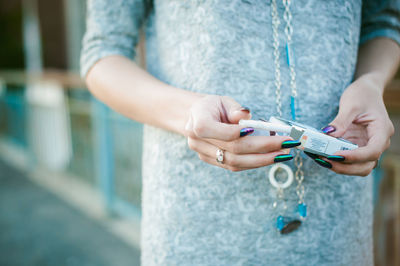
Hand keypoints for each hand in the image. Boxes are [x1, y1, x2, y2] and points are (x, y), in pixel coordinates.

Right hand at [184, 95, 299, 171]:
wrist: (195, 118)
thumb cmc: (212, 107)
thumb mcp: (223, 101)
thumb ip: (234, 108)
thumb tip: (247, 115)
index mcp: (197, 122)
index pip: (221, 132)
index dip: (240, 133)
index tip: (260, 129)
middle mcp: (198, 142)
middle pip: (234, 150)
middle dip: (264, 148)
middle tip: (287, 144)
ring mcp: (204, 154)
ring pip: (236, 163)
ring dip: (263, 160)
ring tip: (285, 154)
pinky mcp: (213, 162)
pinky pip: (235, 166)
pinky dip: (255, 162)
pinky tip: (272, 157)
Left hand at [314, 75, 393, 175]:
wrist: (366, 91)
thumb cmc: (362, 95)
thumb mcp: (350, 104)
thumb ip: (341, 121)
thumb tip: (329, 133)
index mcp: (382, 131)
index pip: (372, 151)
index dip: (354, 157)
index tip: (336, 155)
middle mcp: (378, 142)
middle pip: (366, 165)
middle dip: (345, 167)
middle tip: (324, 161)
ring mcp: (367, 146)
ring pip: (357, 166)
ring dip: (340, 166)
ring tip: (320, 159)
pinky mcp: (357, 147)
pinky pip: (348, 159)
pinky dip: (336, 160)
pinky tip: (321, 155)